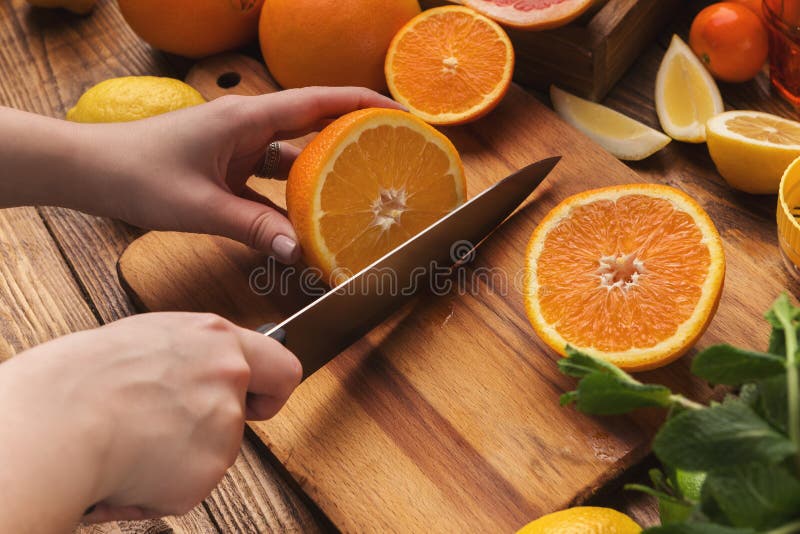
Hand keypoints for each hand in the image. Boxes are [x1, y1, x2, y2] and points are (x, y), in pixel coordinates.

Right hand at [0, 313, 300, 529]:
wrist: (58, 422)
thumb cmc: (84, 379)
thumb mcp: (148, 340)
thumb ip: (190, 355)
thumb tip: (196, 370)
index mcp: (214, 337)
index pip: (280, 358)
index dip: (271, 383)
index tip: (256, 395)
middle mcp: (229, 372)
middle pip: (270, 397)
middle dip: (252, 413)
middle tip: (207, 425)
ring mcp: (224, 421)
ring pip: (221, 445)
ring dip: (189, 452)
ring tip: (138, 443)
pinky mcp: (210, 467)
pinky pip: (195, 480)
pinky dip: (168, 482)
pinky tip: (135, 465)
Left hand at [78, 87, 402, 262]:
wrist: (91, 169)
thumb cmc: (137, 175)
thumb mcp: (200, 206)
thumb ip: (253, 228)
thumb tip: (300, 252)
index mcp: (246, 118)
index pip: (318, 102)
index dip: (363, 105)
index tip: (401, 114)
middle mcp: (248, 124)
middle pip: (314, 125)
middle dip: (353, 139)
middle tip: (390, 157)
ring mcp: (238, 143)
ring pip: (293, 155)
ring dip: (321, 175)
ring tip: (357, 196)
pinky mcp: (228, 163)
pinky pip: (270, 176)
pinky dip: (290, 196)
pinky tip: (306, 222)